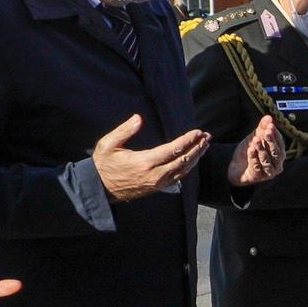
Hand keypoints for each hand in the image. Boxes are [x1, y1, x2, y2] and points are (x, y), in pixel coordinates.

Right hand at [93, 114, 209, 200]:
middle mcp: (155, 174)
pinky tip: (193, 159)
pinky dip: (188, 167)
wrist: (100, 188)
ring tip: (204, 145)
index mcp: (144, 162)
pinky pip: (178, 178)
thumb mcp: (108, 144)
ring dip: (196, 157)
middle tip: (207, 137)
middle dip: (197, 148)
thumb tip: (138, 117)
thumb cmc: (103, 164)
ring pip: (183, 170)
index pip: (173, 150)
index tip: (197, 132)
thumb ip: (124, 130)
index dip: (188, 140)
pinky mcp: (157, 187)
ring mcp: (157, 183)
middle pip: (183, 160)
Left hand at [230, 114, 284, 187]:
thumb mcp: (255, 137)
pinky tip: (250, 150)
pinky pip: (257, 167)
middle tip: (265, 132)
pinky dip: (253, 158)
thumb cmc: (249, 152)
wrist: (236, 167)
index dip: (276, 135)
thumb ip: (262, 128)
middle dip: (270, 141)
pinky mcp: (259, 177)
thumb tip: (269, 117)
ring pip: (267, 161)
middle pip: (276, 153)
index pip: (280, 143)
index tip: (270, 126)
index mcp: (279, 153)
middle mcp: (277, 164)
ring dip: (261, 149)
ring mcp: (269, 172)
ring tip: (255, 140)